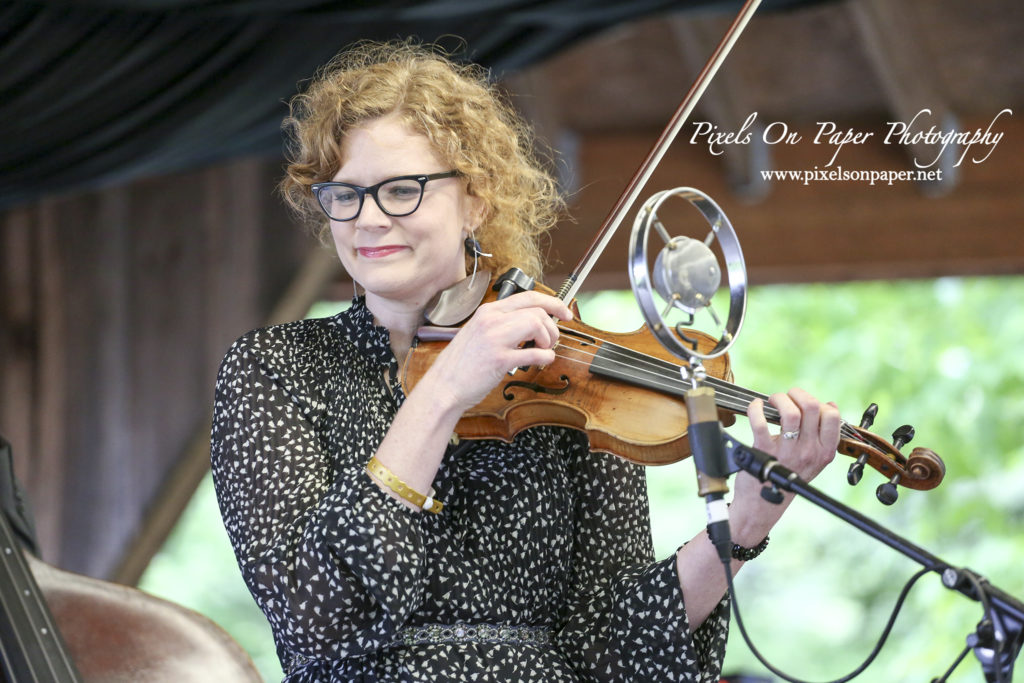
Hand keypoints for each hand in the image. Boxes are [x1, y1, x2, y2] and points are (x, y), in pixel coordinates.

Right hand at [421, 291, 572, 411]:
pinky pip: (534, 354)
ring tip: (543, 350)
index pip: (528, 296)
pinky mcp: (499, 360)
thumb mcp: (478, 333)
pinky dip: (545, 358)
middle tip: (551, 341)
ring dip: (548, 340)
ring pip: (537, 324)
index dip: (553, 303)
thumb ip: (502, 324)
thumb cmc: (461, 364)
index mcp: (488, 312)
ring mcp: (495, 339)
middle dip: (552, 327)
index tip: (564, 313)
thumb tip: (534, 322)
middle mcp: (491, 320)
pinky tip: (540, 362)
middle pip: (537, 310)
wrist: (443, 386)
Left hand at [727, 388, 840, 542]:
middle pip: (811, 407)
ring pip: (790, 412)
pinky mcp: (764, 451)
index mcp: (824, 452)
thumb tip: (830, 405)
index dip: (819, 403)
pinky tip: (755, 406)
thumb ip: (822, 435)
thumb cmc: (787, 476)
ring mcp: (787, 452)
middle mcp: (809, 451)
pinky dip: (755, 409)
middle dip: (798, 394)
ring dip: (780, 399)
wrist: (764, 503)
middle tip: (788, 397)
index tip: (807, 404)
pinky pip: (760, 422)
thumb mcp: (814, 459)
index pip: (833, 417)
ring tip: (773, 401)